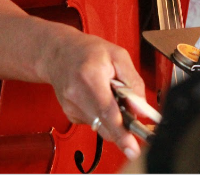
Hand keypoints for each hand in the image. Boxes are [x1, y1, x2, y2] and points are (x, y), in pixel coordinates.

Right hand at [41, 29, 146, 159]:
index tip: (132, 149)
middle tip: (128, 108)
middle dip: (123, 126)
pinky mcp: (70, 114)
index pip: (107, 111)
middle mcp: (76, 95)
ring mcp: (70, 106)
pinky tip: (98, 97)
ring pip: (102, 127)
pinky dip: (102, 115)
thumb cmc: (88, 51)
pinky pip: (95, 123)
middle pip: (105, 125)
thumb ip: (133, 82)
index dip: (121, 133)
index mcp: (90, 77)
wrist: (58, 53)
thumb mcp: (118, 56)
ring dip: (112, 117)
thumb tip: (142, 110)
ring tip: (109, 92)